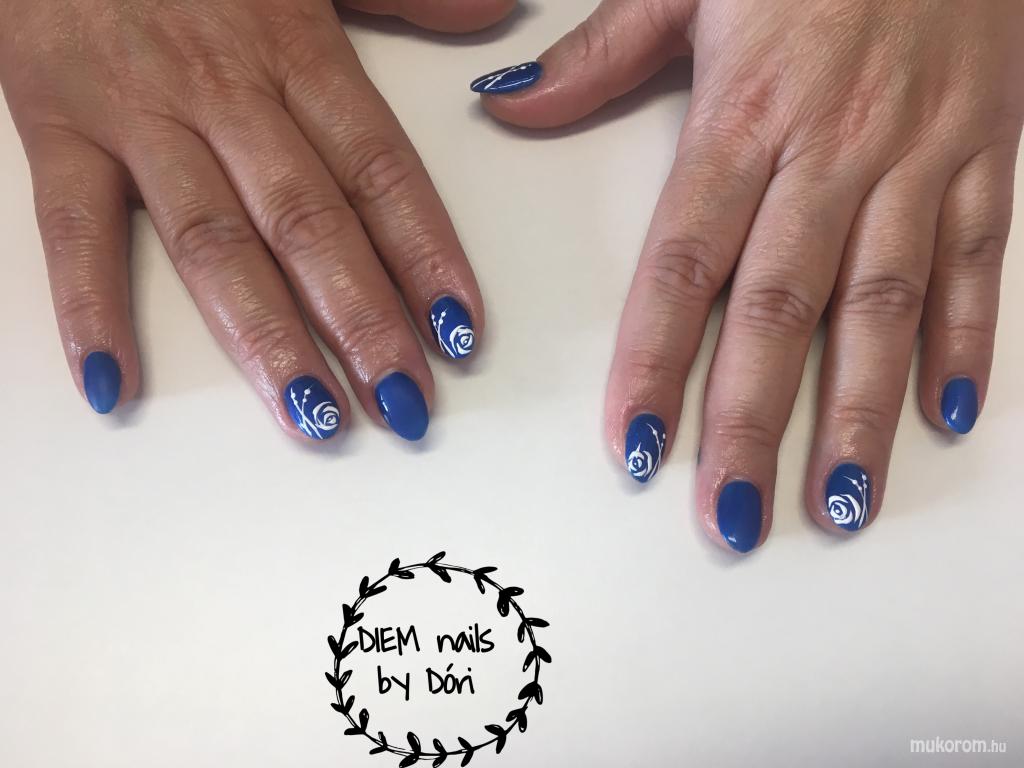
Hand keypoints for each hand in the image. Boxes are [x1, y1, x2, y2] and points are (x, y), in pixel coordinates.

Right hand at [0, 0, 514, 440]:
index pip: (381, 171)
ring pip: (211, 239)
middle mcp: (226, 91)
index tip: (461, 332)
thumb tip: (500, 15)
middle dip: (362, 320)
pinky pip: (73, 226)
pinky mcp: (56, 123)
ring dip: (264, 336)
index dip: (426, 256)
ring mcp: (139, 113)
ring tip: (313, 416)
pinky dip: (89, 306)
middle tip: (405, 403)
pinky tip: (114, 383)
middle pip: (308, 221)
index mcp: (298, 51)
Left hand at [475, 0, 1023, 549]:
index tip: (635, 446)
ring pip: (881, 309)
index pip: (685, 265)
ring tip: (835, 507)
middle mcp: (830, 153)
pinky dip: (963, 342)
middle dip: (753, 424)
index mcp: (744, 116)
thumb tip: (507, 106)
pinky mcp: (981, 157)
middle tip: (733, 519)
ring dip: (858, 416)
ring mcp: (914, 161)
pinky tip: (942, 418)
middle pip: (780, 312)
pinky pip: (971, 262)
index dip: (656, 362)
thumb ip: (595, 56)